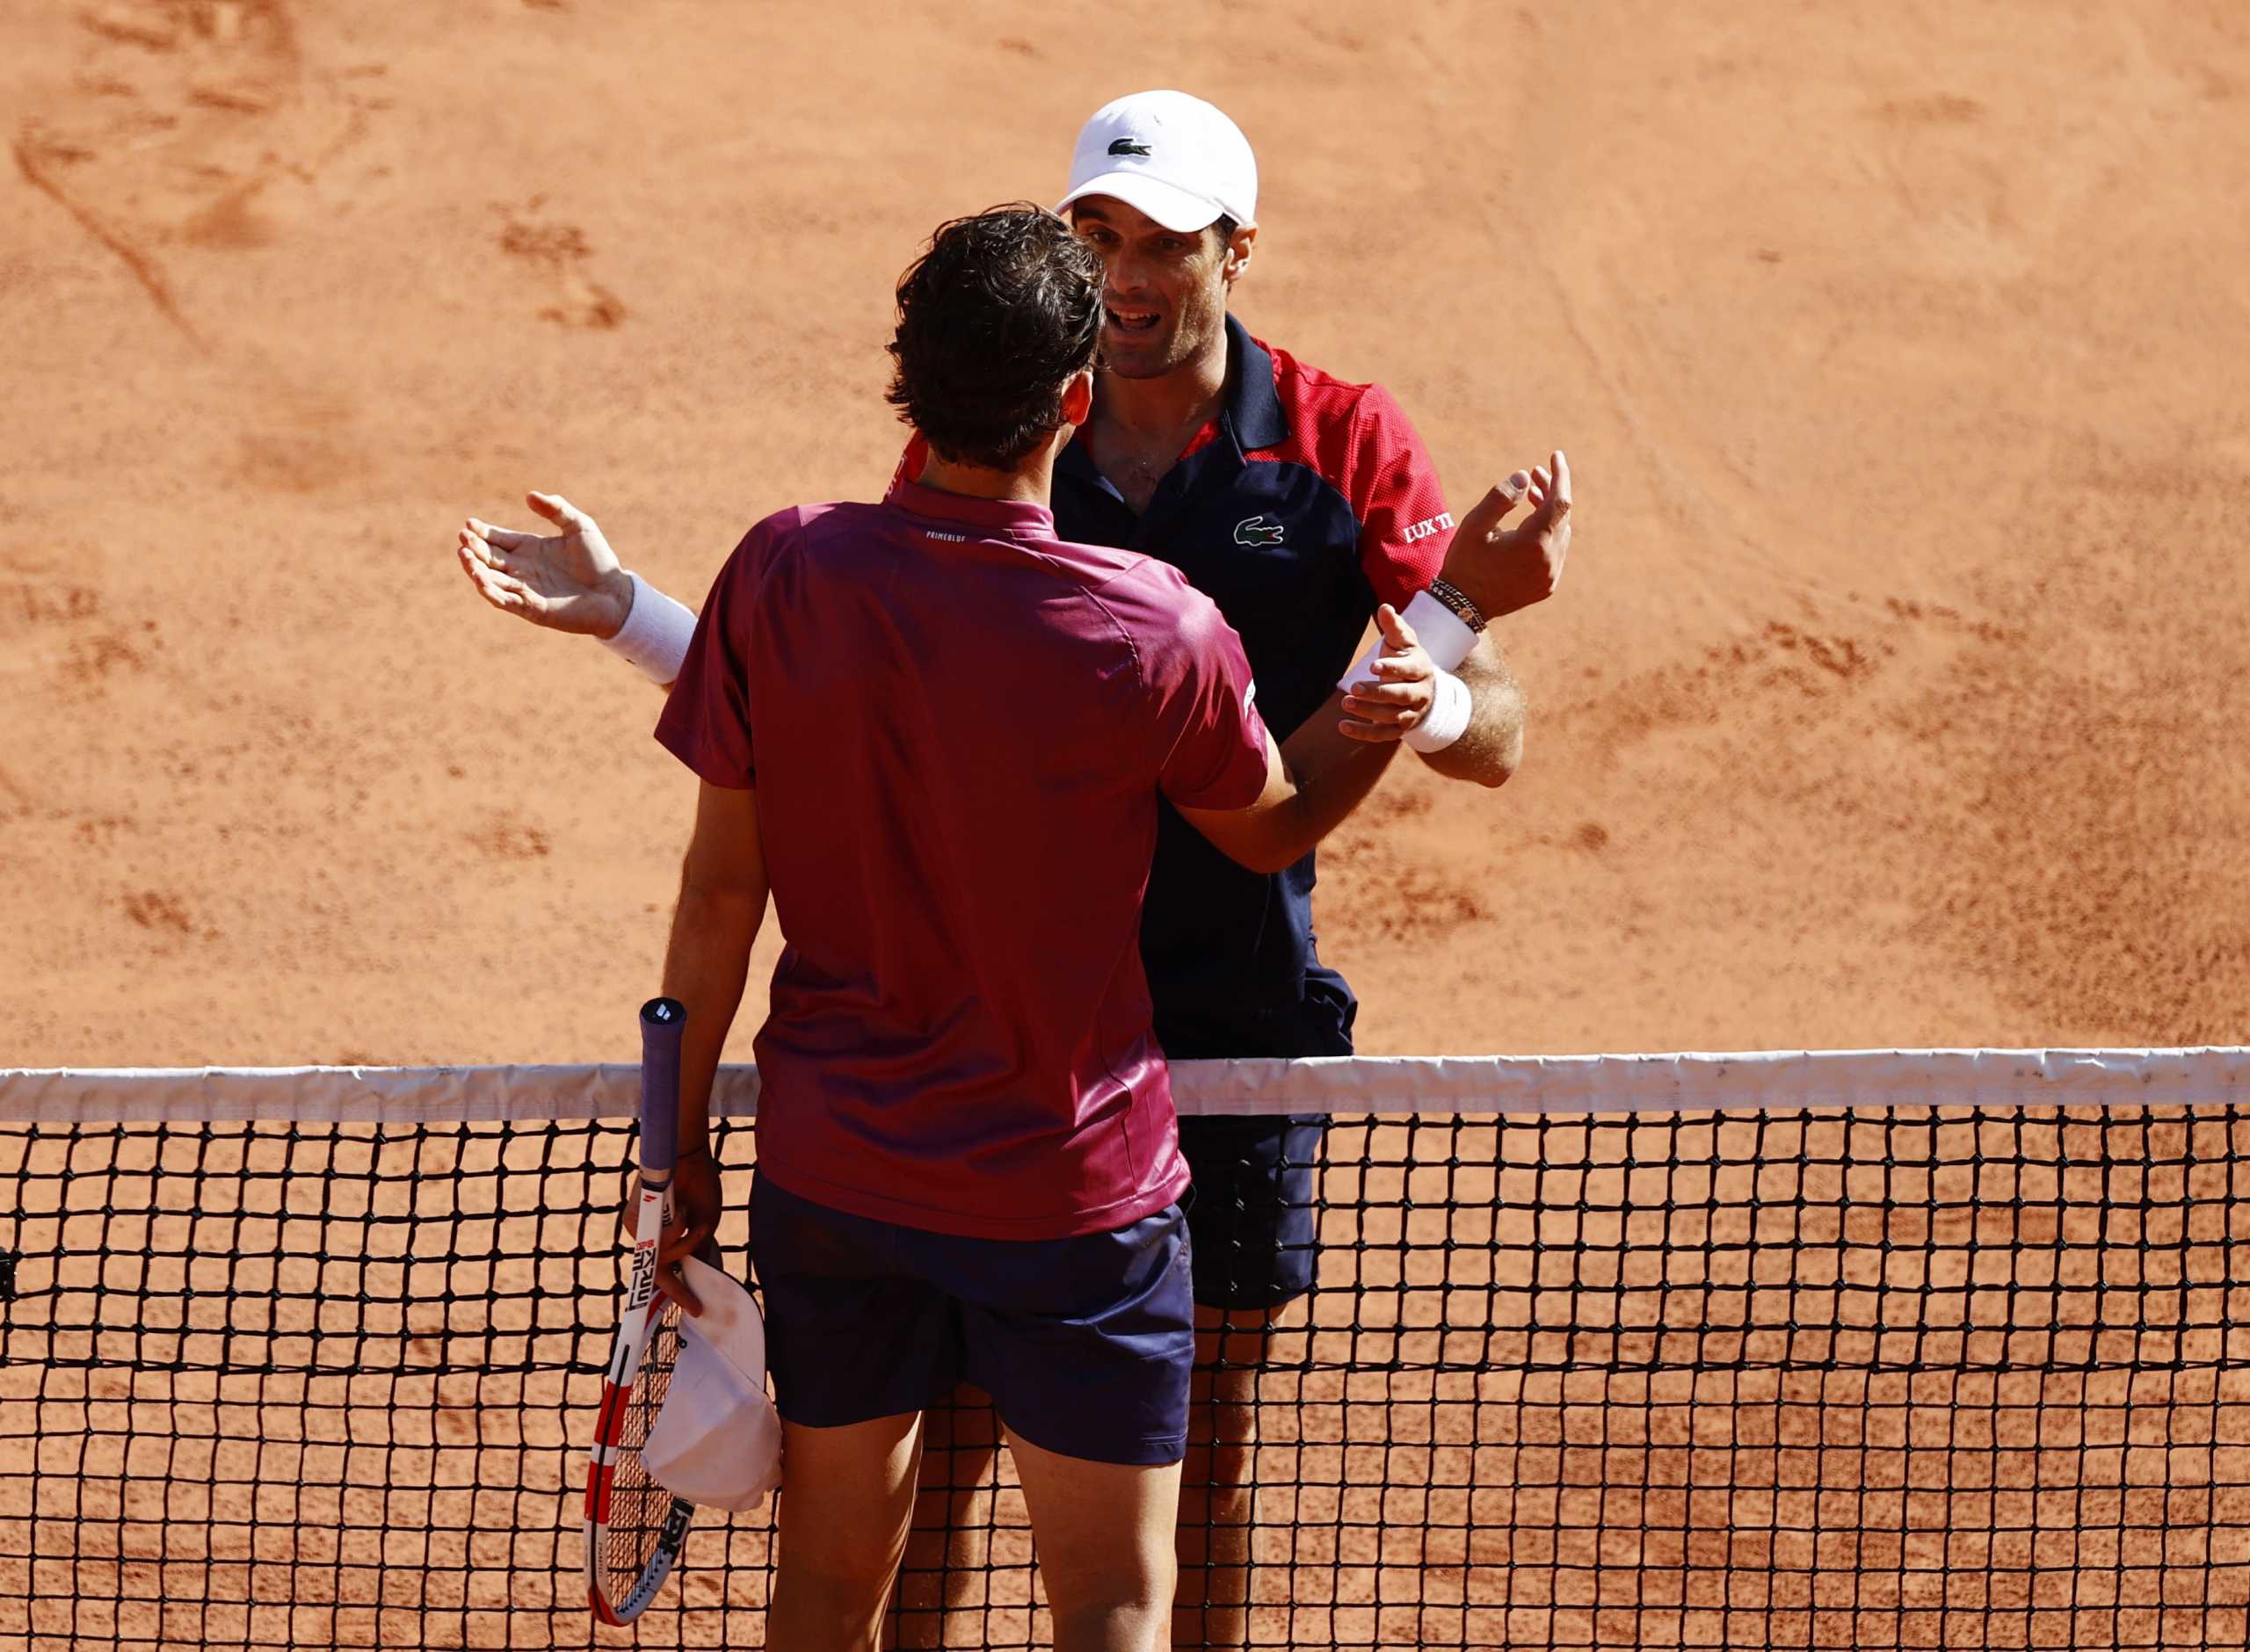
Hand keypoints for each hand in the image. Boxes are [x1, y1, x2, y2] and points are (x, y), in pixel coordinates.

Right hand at [456, 491, 634, 638]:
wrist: (616, 593)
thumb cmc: (599, 561)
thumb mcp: (579, 526)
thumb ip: (556, 509)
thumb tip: (530, 495)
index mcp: (530, 549)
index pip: (497, 539)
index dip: (481, 533)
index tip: (468, 524)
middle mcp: (523, 569)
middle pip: (488, 558)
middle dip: (473, 548)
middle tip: (464, 538)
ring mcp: (525, 589)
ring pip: (490, 580)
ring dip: (475, 569)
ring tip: (464, 556)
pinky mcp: (532, 608)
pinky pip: (505, 601)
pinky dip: (490, 591)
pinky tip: (480, 579)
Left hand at [614, 1147, 723, 1316]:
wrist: (688, 1158)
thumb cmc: (699, 1187)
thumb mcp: (705, 1225)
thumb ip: (699, 1250)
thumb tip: (704, 1275)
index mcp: (666, 1238)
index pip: (669, 1271)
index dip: (680, 1291)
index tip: (697, 1308)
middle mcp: (649, 1237)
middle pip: (659, 1274)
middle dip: (677, 1292)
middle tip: (696, 1307)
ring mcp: (639, 1230)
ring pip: (663, 1258)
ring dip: (685, 1243)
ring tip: (691, 1218)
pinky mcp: (632, 1220)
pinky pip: (658, 1242)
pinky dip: (676, 1231)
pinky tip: (682, 1211)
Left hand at [1339, 602, 1435, 741]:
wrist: (1423, 690)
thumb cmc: (1407, 660)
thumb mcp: (1404, 642)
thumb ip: (1394, 627)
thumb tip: (1384, 607)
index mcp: (1421, 669)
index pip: (1409, 669)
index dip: (1392, 668)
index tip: (1372, 666)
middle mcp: (1420, 693)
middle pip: (1400, 695)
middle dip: (1377, 693)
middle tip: (1353, 688)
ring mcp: (1411, 713)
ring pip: (1391, 716)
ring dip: (1368, 712)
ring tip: (1345, 702)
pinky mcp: (1400, 729)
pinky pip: (1383, 734)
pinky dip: (1363, 732)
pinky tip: (1343, 726)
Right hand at [1443, 450, 1572, 619]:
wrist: (1461, 606)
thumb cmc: (1465, 562)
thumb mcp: (1475, 524)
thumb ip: (1501, 497)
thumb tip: (1525, 476)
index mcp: (1533, 543)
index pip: (1560, 501)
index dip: (1561, 475)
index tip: (1556, 456)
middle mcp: (1548, 560)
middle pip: (1562, 516)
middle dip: (1552, 490)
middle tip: (1536, 473)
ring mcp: (1550, 576)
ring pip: (1562, 533)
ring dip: (1551, 511)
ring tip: (1532, 495)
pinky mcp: (1546, 586)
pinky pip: (1557, 551)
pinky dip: (1550, 532)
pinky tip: (1533, 525)